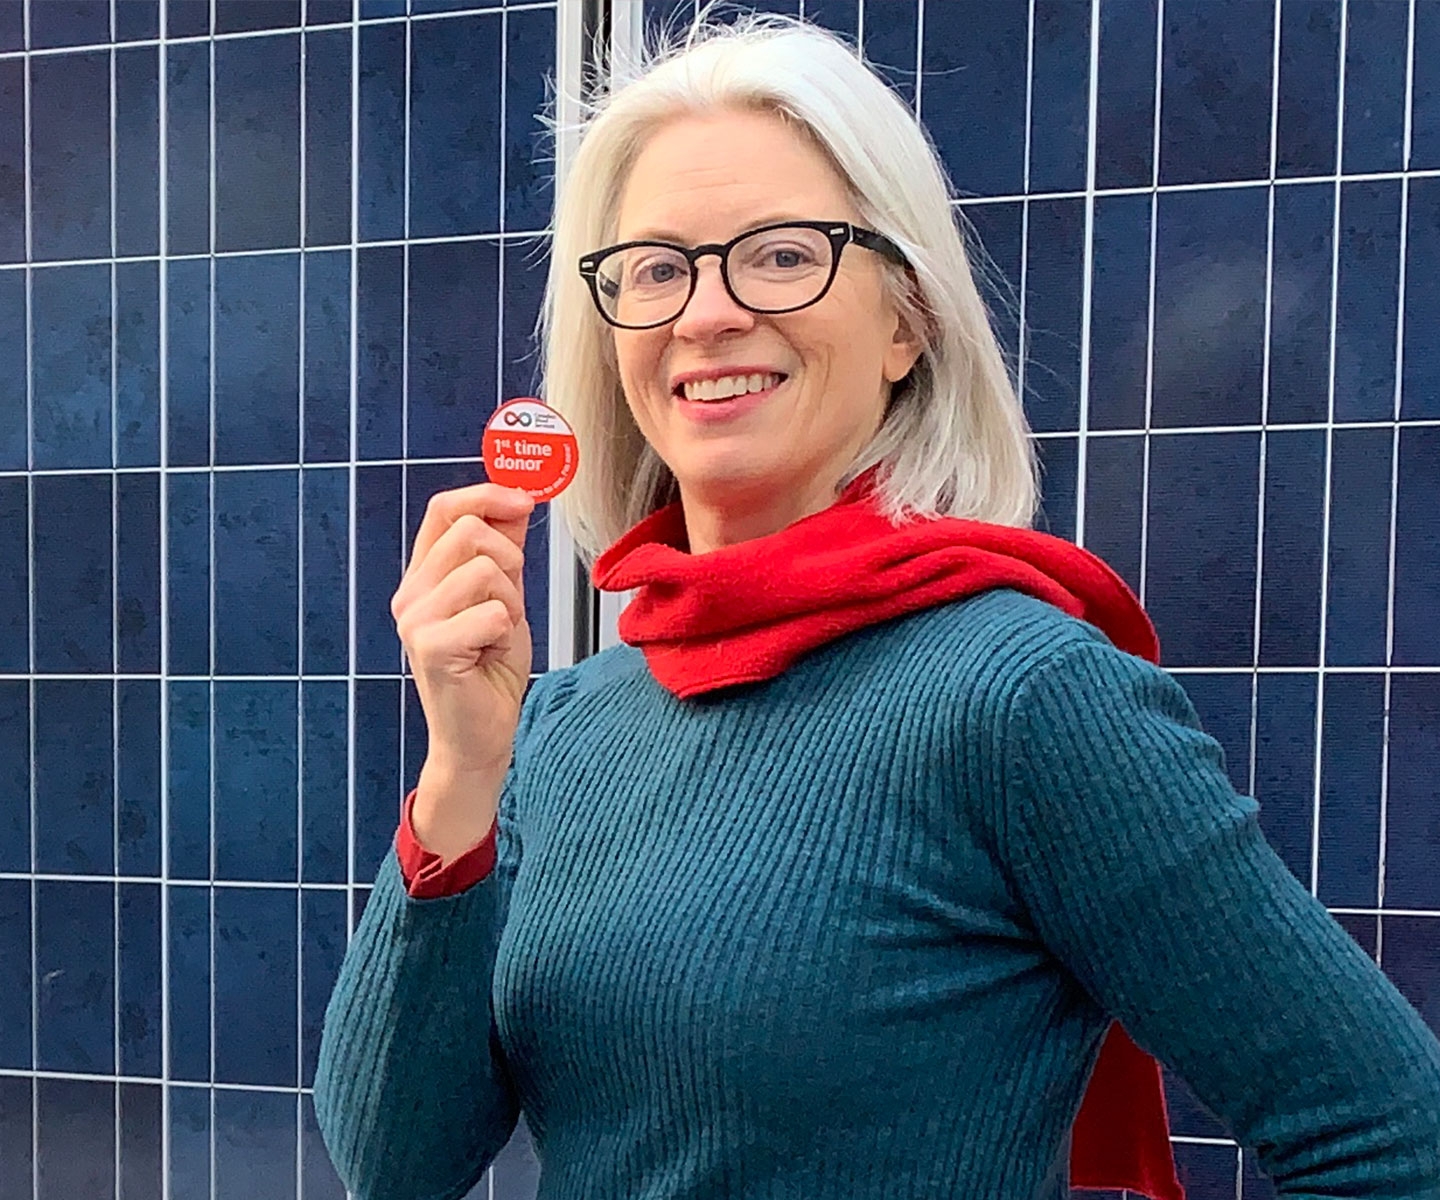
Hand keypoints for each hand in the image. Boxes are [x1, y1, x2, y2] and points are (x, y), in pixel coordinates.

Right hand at [390, 483, 536, 782]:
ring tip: (496, 635)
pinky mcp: (430, 648)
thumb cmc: (489, 669)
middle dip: (510, 562)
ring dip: (510, 603)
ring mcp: (415, 620)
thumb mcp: (505, 596)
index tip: (525, 500)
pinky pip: (492, 613)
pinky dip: (506, 633)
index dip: (487, 494)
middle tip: (508, 604)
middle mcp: (410, 593)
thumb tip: (519, 498)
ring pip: (485, 570)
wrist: (482, 734)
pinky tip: (491, 655)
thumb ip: (505, 548)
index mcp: (423, 576)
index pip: (444, 508)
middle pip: (470, 531)